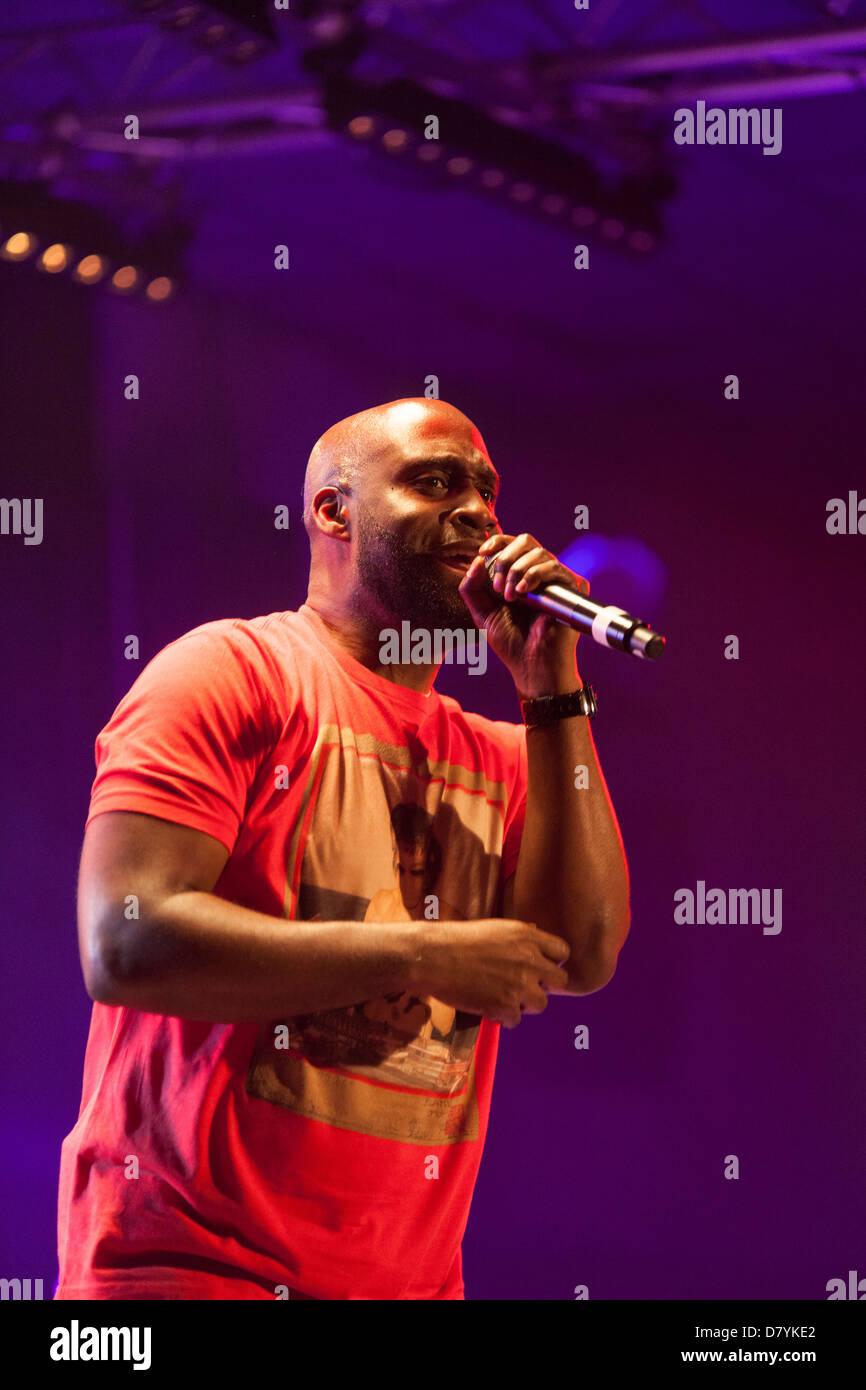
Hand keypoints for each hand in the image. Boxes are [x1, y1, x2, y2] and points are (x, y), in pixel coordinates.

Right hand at [411, 918, 571, 1028]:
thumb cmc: (457, 940)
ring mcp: (519, 984)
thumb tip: (538, 934)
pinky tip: (487, 1006)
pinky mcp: (505, 1006)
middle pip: (559, 980)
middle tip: (522, 986)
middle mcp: (529, 959)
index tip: (538, 968)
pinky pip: (516, 1020)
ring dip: (524, 1004)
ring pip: (541, 1004)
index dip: (552, 962)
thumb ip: (521, 936)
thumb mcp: (495, 928)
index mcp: (527, 936)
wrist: (431, 956)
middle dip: (543, 986)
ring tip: (502, 997)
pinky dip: (503, 1017)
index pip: (562, 952)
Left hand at [458, 533, 589, 696]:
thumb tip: (477, 560)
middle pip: (526, 541)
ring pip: (539, 552)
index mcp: (520, 575)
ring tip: (510, 598)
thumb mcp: (481, 612)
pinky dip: (534, 575)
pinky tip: (524, 593)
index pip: (512, 544)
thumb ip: (471, 587)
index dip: (498, 542)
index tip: (482, 553)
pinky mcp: (572, 587)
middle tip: (498, 587)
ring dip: (517, 572)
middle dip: (506, 559)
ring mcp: (557, 579)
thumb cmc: (510, 642)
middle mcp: (540, 573)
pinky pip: (555, 567)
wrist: (531, 664)